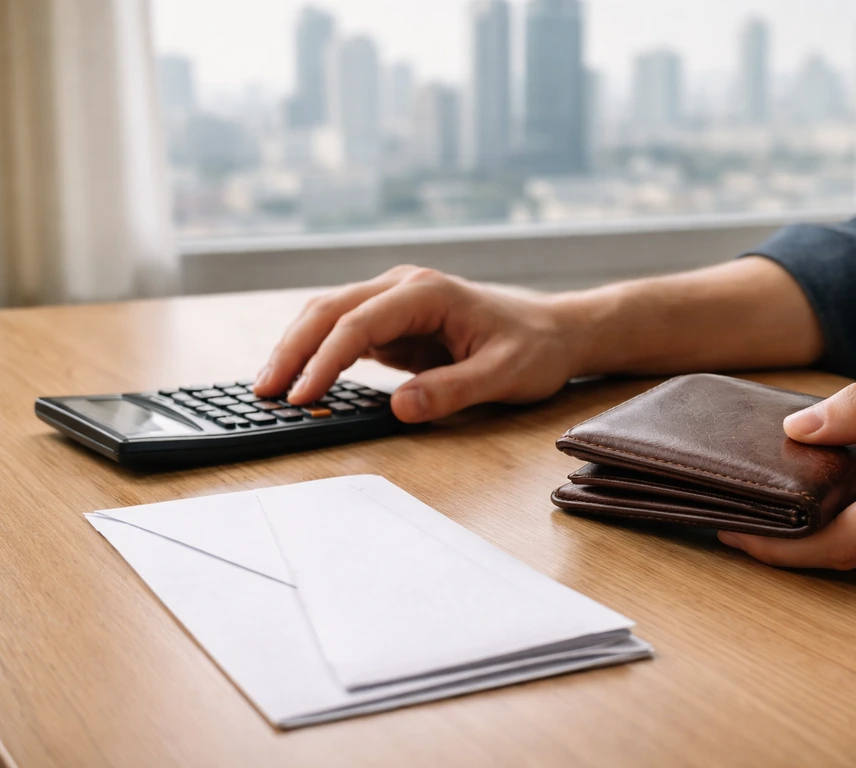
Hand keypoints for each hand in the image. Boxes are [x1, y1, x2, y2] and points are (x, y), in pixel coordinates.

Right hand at [253, 266, 582, 422]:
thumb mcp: (504, 374)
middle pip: (329, 310)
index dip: (326, 359)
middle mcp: (402, 288)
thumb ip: (453, 390)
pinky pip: (344, 334)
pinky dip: (317, 355)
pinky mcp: (393, 323)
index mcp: (426, 292)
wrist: (554, 332)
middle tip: (263, 392)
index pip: (359, 322)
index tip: (302, 396)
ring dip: (296, 348)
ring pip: (328, 316)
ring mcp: (394, 302)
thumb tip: (400, 407)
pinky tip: (301, 382)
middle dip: (292, 349)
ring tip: (267, 389)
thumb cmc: (534, 348)